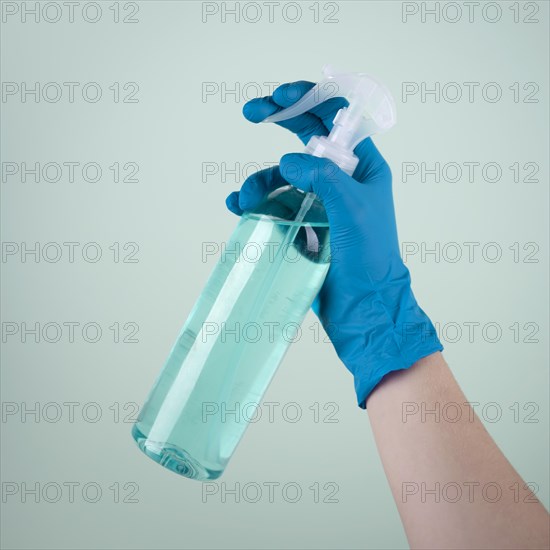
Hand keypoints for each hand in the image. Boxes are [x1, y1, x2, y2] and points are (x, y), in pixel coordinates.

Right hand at [226, 80, 442, 406]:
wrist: (363, 309)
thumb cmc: (370, 261)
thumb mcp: (353, 211)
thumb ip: (323, 177)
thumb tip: (288, 161)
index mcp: (362, 168)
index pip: (337, 119)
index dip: (309, 100)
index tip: (278, 99)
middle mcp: (340, 179)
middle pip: (306, 137)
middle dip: (279, 120)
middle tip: (250, 111)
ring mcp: (318, 203)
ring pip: (282, 176)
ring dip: (260, 181)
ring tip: (245, 200)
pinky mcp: (302, 226)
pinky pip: (274, 205)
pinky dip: (255, 203)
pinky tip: (239, 207)